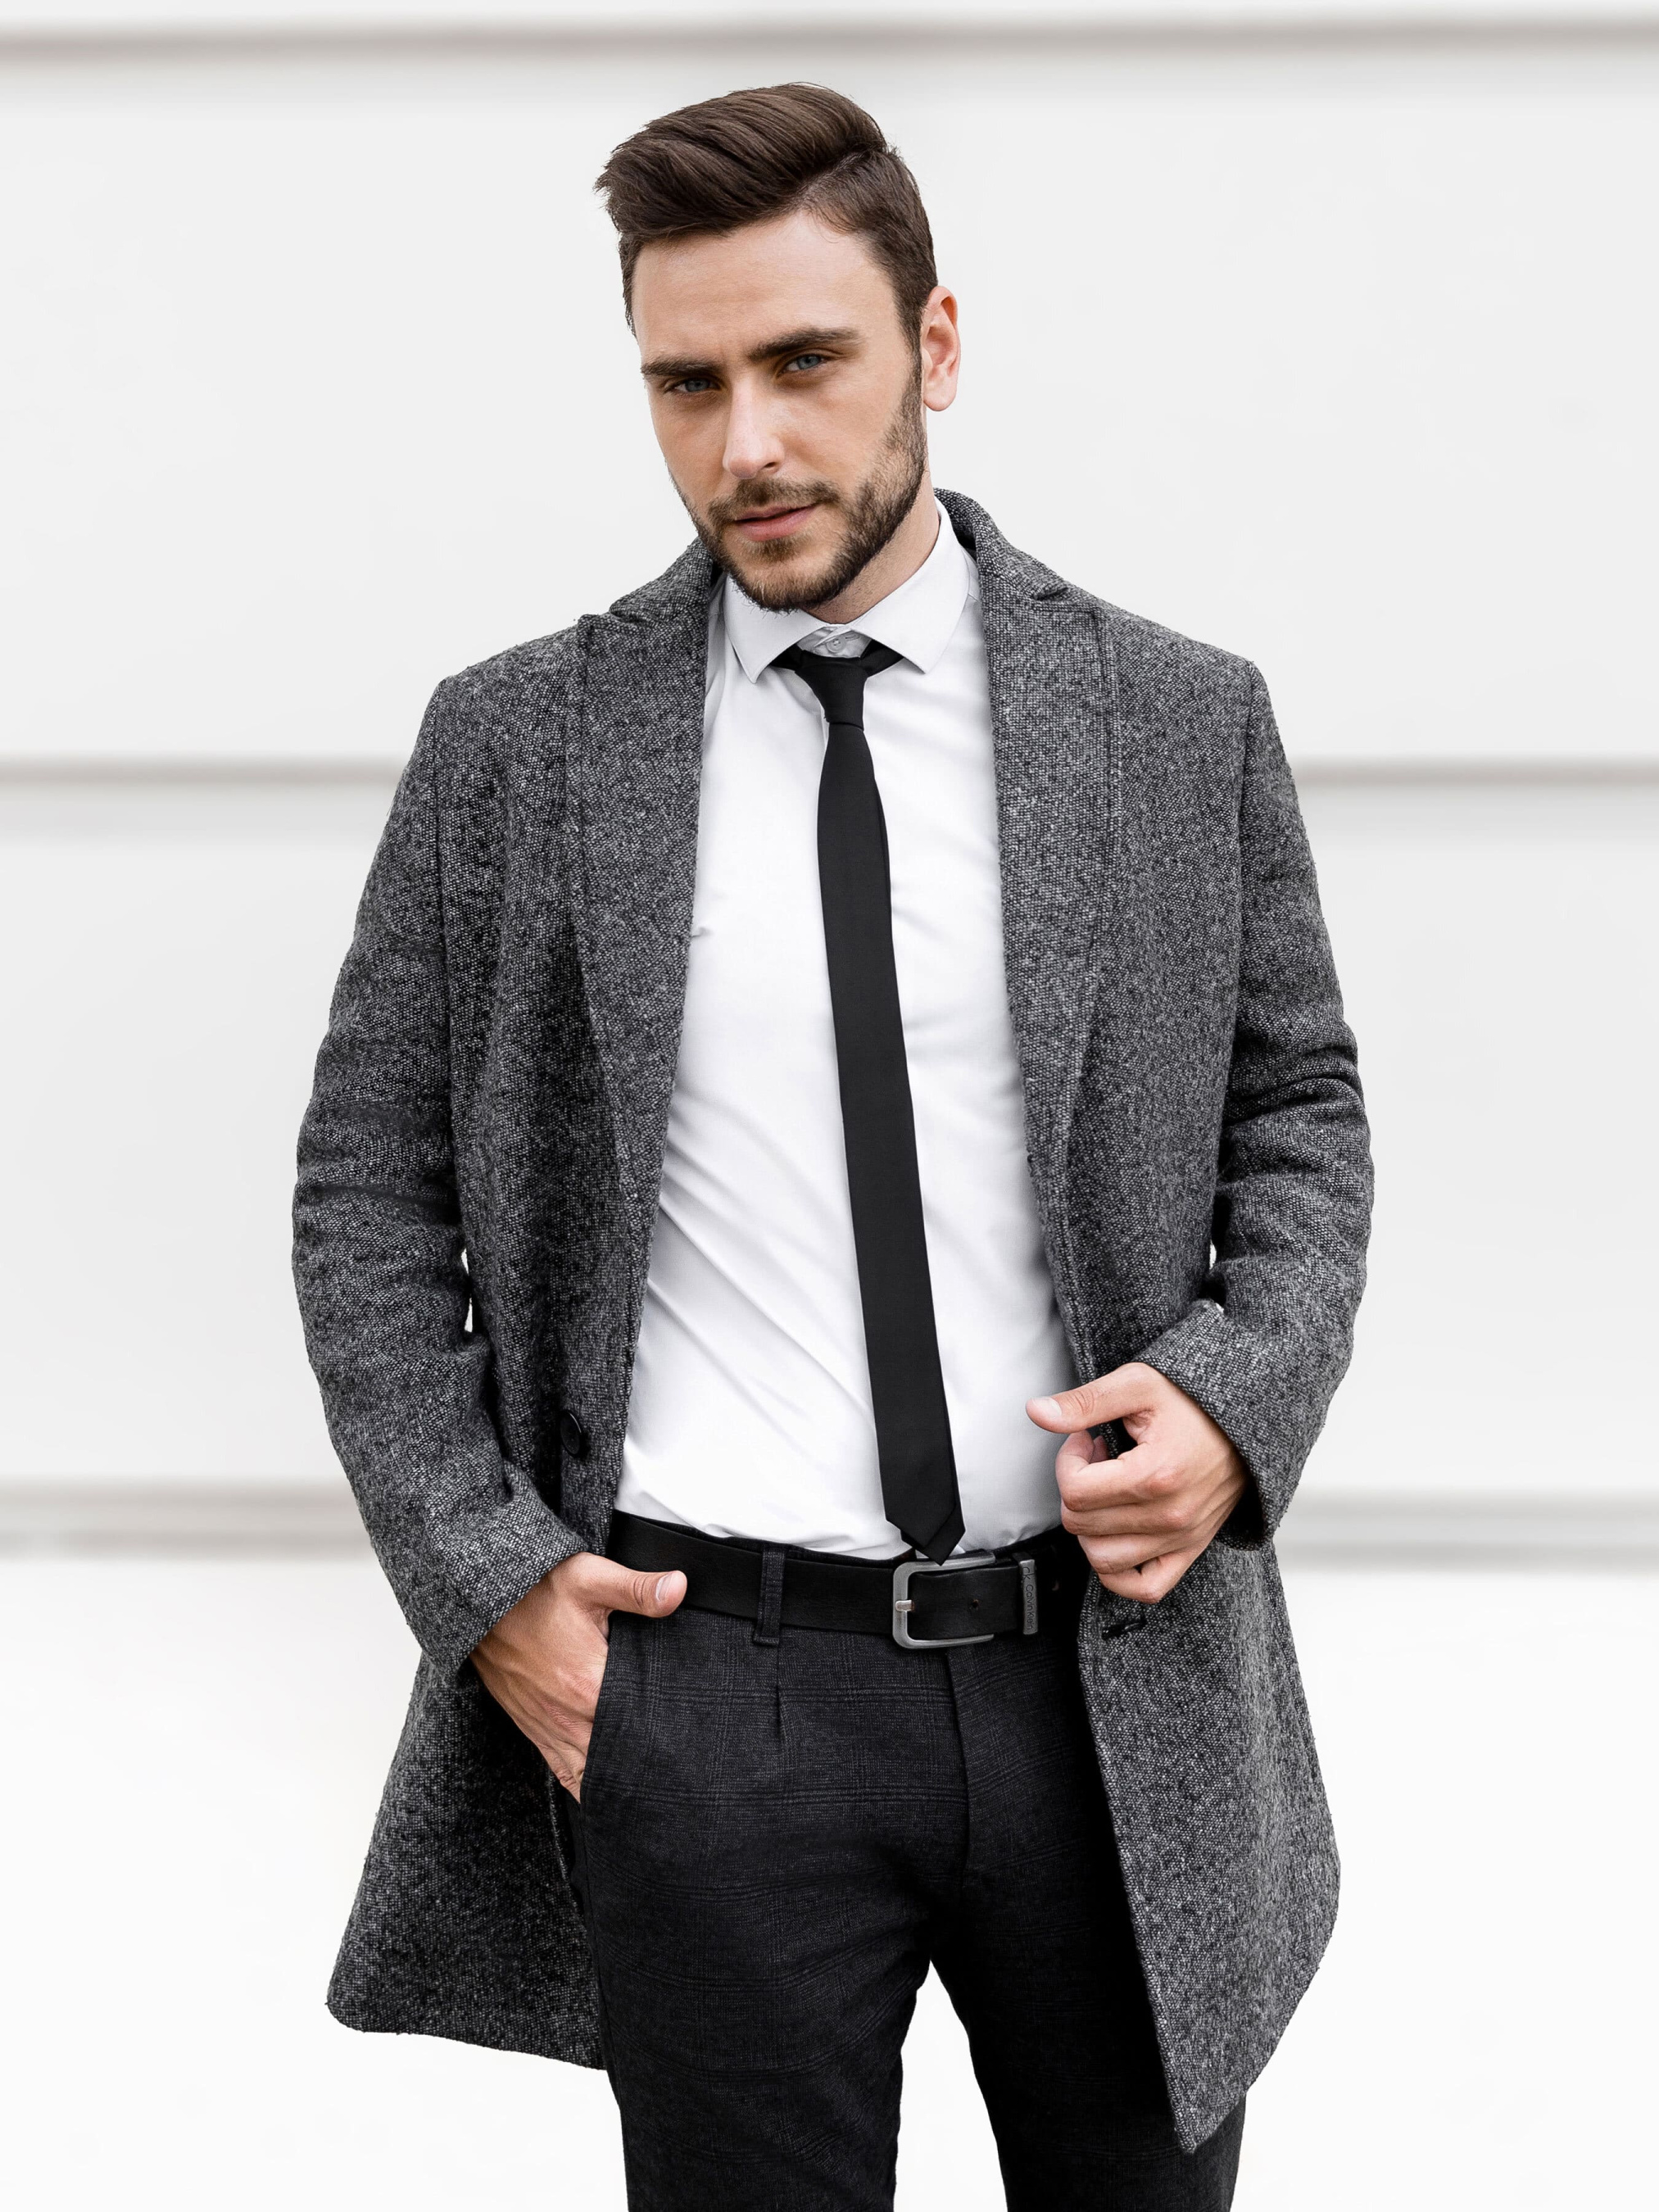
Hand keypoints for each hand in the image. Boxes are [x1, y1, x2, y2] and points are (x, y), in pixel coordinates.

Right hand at [470, 1551, 684, 1798]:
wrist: (478, 1602)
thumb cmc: (535, 1589)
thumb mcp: (588, 1579)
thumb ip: (636, 1589)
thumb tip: (679, 1587)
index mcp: (589, 1683)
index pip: (641, 1723)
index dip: (670, 1731)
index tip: (692, 1737)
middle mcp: (568, 1715)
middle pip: (620, 1755)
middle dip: (650, 1762)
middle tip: (683, 1770)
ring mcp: (549, 1727)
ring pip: (592, 1773)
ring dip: (620, 1780)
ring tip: (654, 1792)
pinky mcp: (533, 1728)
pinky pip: (563, 1772)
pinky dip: (586, 1787)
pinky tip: (606, 1795)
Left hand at [1026, 1363, 1247, 1604]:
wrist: (1246, 1418)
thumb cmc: (1192, 1400)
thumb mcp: (1137, 1385)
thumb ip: (1085, 1402)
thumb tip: (1036, 1412)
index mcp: (1155, 1475)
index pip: (1075, 1492)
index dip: (1068, 1462)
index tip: (1086, 1441)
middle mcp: (1170, 1516)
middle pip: (1082, 1525)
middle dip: (1078, 1488)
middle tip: (1099, 1460)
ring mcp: (1182, 1539)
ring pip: (1103, 1560)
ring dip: (1092, 1527)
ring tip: (1109, 1493)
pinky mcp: (1190, 1551)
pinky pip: (1145, 1588)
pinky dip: (1120, 1572)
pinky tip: (1115, 1536)